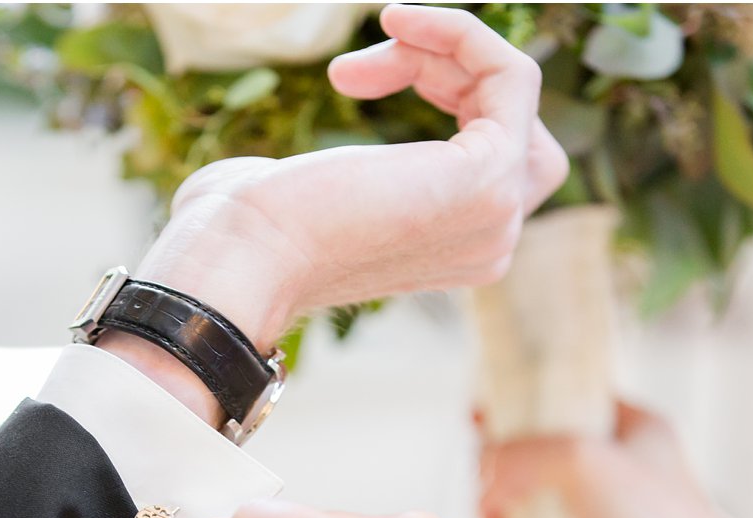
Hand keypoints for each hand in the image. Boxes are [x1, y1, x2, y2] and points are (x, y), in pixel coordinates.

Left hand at [131, 4, 568, 352]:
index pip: (486, 148)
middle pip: (503, 122)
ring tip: (377, 42)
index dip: (428, 88)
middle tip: (353, 71)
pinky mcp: (489, 180)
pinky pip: (513, 78)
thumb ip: (367, 173)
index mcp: (456, 250)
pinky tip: (398, 23)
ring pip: (510, 95)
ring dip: (446, 50)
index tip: (346, 77)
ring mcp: (497, 217)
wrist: (240, 259)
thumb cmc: (252, 231)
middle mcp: (489, 244)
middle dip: (439, 71)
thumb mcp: (320, 190)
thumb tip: (360, 141)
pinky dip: (464, 35)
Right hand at [479, 401, 742, 517]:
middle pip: (533, 453)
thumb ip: (520, 455)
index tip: (480, 418)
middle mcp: (613, 467)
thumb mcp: (581, 459)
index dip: (518, 405)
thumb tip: (488, 489)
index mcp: (627, 427)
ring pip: (527, 501)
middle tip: (489, 487)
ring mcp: (600, 514)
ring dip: (498, 512)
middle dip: (499, 470)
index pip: (562, 400)